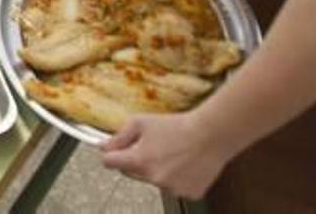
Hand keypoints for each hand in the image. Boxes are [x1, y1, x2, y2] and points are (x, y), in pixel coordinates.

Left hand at [101, 112, 232, 199]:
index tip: (115, 152)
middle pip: (131, 172)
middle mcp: (153, 178)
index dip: (112, 155)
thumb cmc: (178, 126)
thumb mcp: (141, 122)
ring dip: (158, 171)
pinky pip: (175, 187)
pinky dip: (177, 179)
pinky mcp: (188, 193)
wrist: (211, 134)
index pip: (110, 163)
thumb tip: (104, 146)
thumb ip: (118, 136)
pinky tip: (185, 164)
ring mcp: (171, 188)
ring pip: (154, 180)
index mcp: (138, 161)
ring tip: (173, 153)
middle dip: (136, 161)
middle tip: (153, 147)